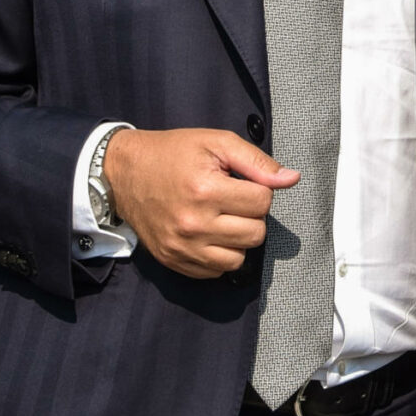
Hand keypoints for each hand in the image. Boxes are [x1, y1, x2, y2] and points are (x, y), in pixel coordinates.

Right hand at [102, 128, 298, 278]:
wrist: (124, 173)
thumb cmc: (172, 154)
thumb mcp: (216, 143)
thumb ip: (256, 162)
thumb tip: (291, 179)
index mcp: (205, 191)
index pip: (262, 203)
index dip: (258, 190)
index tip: (241, 183)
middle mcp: (193, 225)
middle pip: (255, 234)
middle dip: (251, 216)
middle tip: (232, 200)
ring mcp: (182, 248)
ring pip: (239, 258)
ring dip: (238, 239)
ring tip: (222, 218)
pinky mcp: (173, 261)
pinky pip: (215, 272)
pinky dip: (219, 255)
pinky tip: (209, 234)